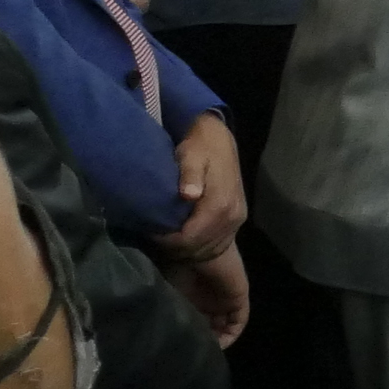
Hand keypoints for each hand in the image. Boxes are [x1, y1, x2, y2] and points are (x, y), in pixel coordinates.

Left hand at [165, 112, 247, 257]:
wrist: (219, 139)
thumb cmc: (199, 147)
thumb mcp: (190, 156)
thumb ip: (190, 176)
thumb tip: (189, 195)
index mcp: (220, 204)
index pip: (191, 238)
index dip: (168, 241)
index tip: (151, 233)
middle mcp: (232, 216)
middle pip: (200, 249)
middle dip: (176, 248)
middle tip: (156, 236)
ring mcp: (237, 219)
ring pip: (211, 250)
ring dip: (188, 250)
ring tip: (168, 238)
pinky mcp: (237, 218)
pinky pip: (219, 243)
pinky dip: (201, 246)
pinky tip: (185, 237)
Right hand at [166, 239, 250, 346]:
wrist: (197, 246)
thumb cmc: (177, 264)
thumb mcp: (167, 290)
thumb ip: (169, 306)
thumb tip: (158, 328)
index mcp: (192, 293)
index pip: (194, 319)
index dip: (189, 334)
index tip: (180, 348)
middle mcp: (209, 297)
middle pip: (209, 324)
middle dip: (202, 339)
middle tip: (192, 352)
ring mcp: (225, 298)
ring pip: (223, 325)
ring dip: (215, 339)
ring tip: (203, 350)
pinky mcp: (239, 298)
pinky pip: (238, 322)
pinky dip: (230, 335)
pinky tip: (218, 345)